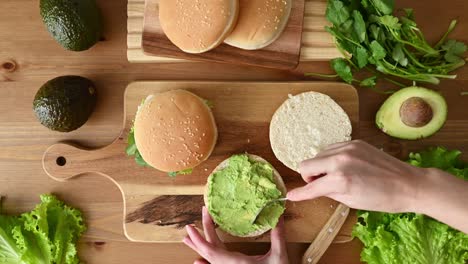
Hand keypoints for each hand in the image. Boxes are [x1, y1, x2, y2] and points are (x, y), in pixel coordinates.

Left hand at [183, 207, 288, 263]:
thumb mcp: (279, 256)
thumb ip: (278, 236)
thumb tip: (280, 215)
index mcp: (236, 263)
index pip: (211, 250)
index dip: (199, 239)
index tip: (190, 228)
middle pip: (208, 252)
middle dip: (198, 238)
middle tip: (189, 226)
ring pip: (211, 258)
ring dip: (200, 247)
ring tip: (188, 238)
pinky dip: (207, 259)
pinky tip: (198, 261)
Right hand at [287, 140, 426, 212]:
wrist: (408, 184)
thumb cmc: (383, 198)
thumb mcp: (351, 201)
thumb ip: (328, 192)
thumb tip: (314, 188)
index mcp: (339, 180)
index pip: (310, 187)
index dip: (299, 194)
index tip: (290, 195)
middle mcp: (340, 160)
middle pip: (306, 164)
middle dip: (309, 176)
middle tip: (320, 184)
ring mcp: (347, 148)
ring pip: (318, 155)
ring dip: (320, 166)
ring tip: (335, 175)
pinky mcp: (354, 142)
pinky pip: (332, 148)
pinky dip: (332, 158)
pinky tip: (344, 166)